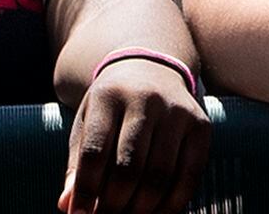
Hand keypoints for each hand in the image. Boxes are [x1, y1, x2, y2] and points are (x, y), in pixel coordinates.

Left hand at [58, 58, 208, 213]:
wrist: (152, 69)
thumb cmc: (111, 108)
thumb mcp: (87, 124)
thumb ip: (77, 165)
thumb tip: (68, 206)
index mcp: (108, 96)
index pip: (94, 151)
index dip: (85, 190)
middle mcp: (146, 99)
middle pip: (129, 166)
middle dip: (114, 204)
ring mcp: (177, 111)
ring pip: (160, 174)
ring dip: (142, 208)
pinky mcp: (201, 125)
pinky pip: (190, 173)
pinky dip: (174, 202)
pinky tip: (158, 213)